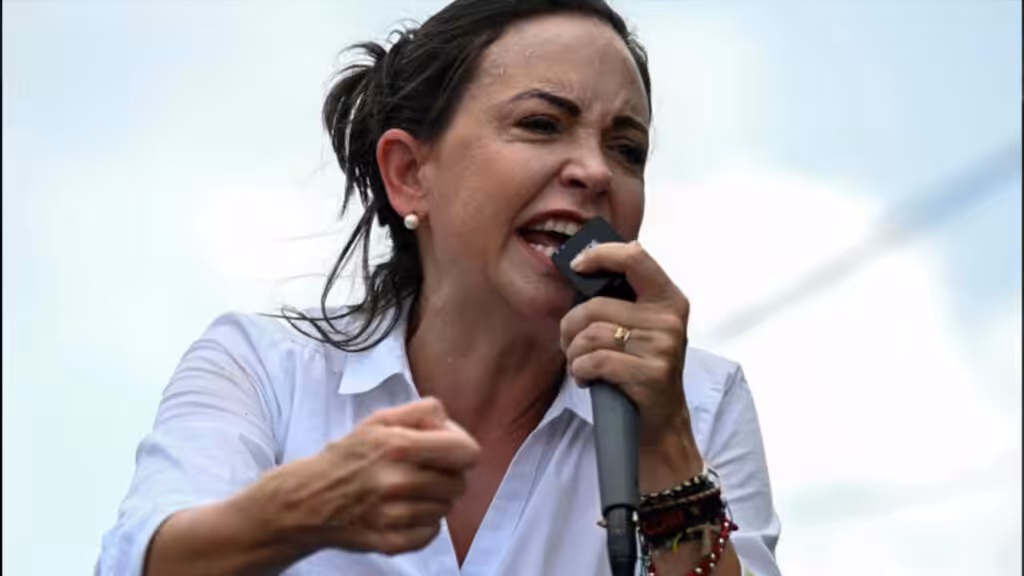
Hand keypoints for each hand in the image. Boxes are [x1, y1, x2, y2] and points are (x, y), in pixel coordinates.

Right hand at [248, 398, 479, 555]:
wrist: (308, 500)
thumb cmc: (348, 457)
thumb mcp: (379, 421)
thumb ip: (420, 412)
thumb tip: (448, 421)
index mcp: (399, 446)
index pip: (467, 453)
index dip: (462, 449)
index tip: (448, 451)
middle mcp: (398, 482)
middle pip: (459, 484)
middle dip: (446, 476)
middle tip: (423, 472)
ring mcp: (394, 516)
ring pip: (446, 509)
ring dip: (433, 500)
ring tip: (407, 492)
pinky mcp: (390, 542)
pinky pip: (431, 532)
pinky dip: (422, 524)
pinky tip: (401, 512)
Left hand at [559, 241, 700, 478]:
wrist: (661, 425)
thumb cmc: (641, 371)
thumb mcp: (642, 328)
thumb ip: (621, 299)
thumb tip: (581, 270)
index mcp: (668, 298)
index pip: (634, 256)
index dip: (600, 255)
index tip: (578, 266)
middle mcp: (669, 319)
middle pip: (595, 306)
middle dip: (570, 327)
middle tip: (569, 343)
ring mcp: (662, 347)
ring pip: (590, 335)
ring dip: (573, 354)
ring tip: (580, 364)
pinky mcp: (651, 374)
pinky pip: (594, 361)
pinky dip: (580, 371)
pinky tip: (586, 379)